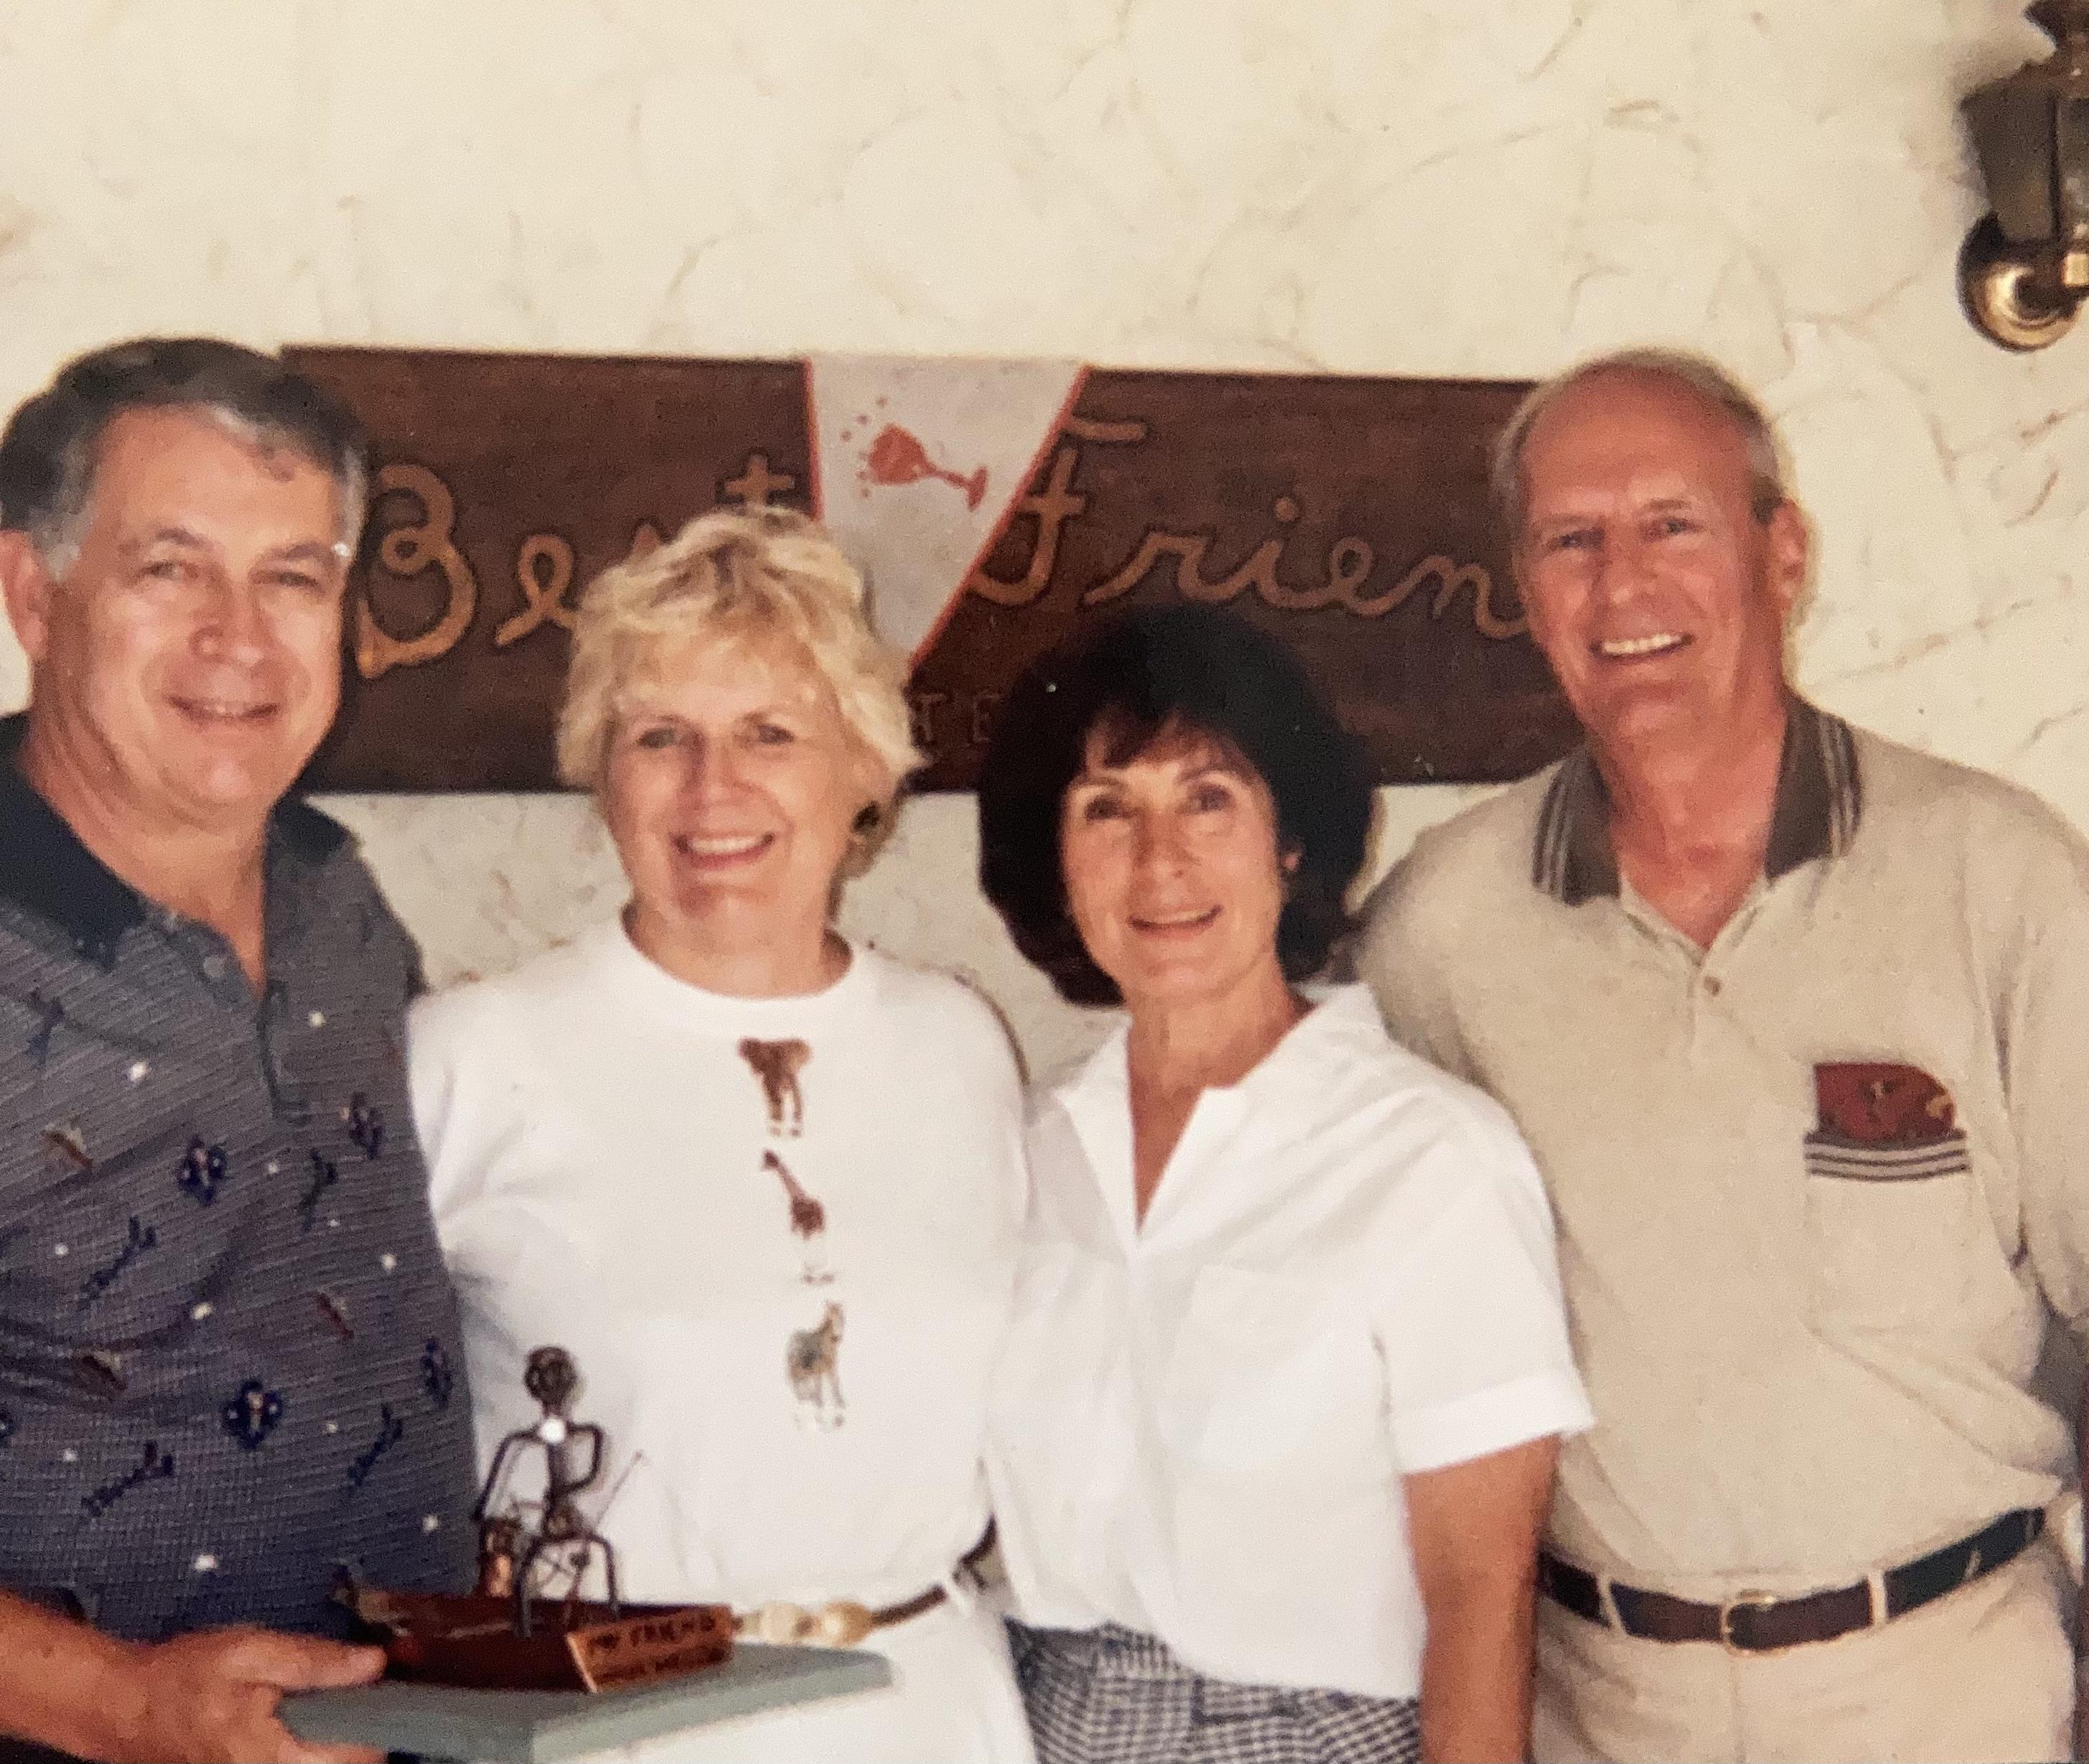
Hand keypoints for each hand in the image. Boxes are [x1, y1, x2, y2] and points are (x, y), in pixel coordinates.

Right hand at [111, 1626, 384, 1763]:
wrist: (123, 1707)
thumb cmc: (185, 1676)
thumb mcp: (250, 1653)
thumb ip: (315, 1662)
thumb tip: (375, 1663)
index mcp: (274, 1759)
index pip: (358, 1758)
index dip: (377, 1719)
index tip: (379, 1684)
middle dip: (356, 1726)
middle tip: (354, 1683)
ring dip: (335, 1735)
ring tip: (329, 1696)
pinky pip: (298, 1762)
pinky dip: (311, 1741)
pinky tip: (302, 1712)